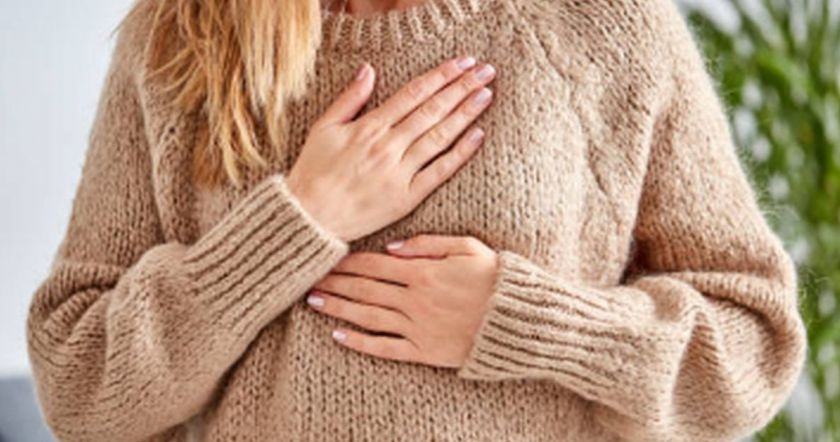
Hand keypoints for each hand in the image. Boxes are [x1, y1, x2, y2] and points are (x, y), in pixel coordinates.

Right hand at [285, 57, 496, 241]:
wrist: (309, 219)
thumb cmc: (312, 173)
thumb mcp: (323, 128)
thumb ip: (349, 98)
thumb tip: (368, 69)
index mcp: (368, 127)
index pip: (413, 94)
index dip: (441, 76)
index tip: (463, 62)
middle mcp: (387, 146)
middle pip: (432, 110)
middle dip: (461, 88)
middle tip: (486, 72)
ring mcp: (399, 172)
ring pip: (439, 137)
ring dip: (465, 114)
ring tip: (486, 95)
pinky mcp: (406, 198)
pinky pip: (438, 172)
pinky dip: (459, 154)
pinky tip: (477, 135)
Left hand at [305, 234, 499, 367]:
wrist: (519, 319)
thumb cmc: (496, 278)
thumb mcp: (467, 247)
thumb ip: (427, 243)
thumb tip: (391, 246)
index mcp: (423, 272)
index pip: (374, 265)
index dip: (347, 262)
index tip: (326, 258)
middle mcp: (414, 300)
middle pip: (364, 289)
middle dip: (335, 283)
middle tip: (308, 279)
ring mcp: (417, 327)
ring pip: (368, 316)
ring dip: (339, 308)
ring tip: (314, 302)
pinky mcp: (424, 351)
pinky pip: (385, 347)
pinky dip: (360, 342)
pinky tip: (339, 336)